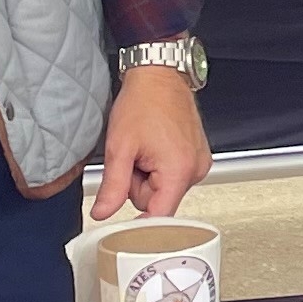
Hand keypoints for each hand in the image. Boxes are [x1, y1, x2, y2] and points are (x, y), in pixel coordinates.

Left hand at [92, 62, 211, 219]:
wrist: (159, 76)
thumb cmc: (144, 102)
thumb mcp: (119, 147)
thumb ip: (112, 186)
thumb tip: (103, 213)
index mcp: (179, 171)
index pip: (160, 217)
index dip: (138, 222)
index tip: (123, 225)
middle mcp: (195, 170)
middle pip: (159, 202)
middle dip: (140, 186)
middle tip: (133, 158)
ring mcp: (199, 163)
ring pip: (164, 189)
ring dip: (149, 175)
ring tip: (145, 148)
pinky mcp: (197, 157)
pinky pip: (172, 176)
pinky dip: (159, 167)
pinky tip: (154, 147)